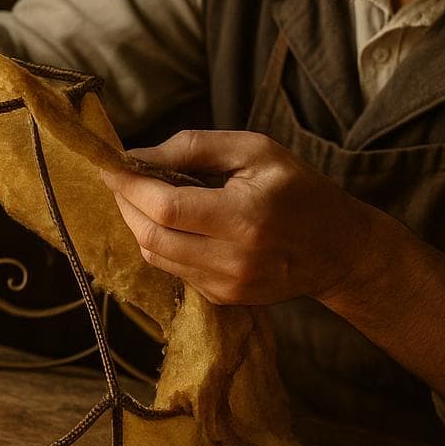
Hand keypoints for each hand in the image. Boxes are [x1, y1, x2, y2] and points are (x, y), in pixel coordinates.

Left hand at [99, 130, 366, 306]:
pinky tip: (172, 221)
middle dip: (125, 204)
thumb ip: (195, 147)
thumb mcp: (255, 151)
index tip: (108, 163)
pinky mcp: (222, 298)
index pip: (166, 207)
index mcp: (245, 216)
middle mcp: (233, 259)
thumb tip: (138, 155)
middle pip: (151, 236)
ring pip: (155, 255)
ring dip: (137, 223)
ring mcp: (227, 285)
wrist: (336, 248)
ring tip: (143, 195)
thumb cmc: (297, 188)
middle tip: (120, 177)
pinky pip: (173, 269)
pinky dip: (160, 242)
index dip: (129, 185)